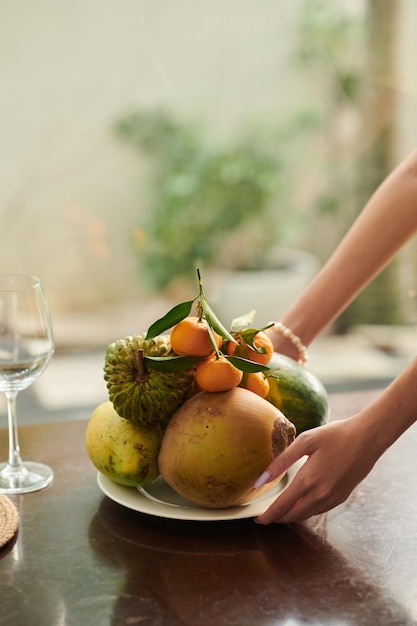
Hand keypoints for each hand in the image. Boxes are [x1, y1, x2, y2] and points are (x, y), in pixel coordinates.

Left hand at [254, 415, 381, 523]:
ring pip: (307, 515)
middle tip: (266, 517)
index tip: (257, 520)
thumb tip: (261, 480)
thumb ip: (281, 461)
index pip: (282, 506)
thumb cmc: (335, 435)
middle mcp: (321, 494)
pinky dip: (307, 511)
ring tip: (280, 511)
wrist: (368, 438)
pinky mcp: (342, 497)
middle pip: (294, 515)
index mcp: (309, 480)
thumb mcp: (305, 441)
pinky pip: (320, 510)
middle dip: (278, 518)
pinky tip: (302, 504)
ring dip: (292, 516)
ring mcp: (333, 498)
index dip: (268, 515)